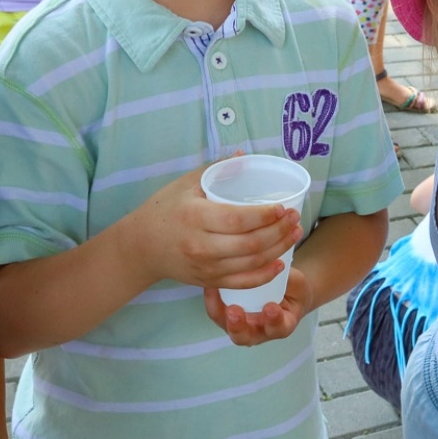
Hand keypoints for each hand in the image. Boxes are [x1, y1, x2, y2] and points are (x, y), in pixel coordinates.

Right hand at [124, 163, 303, 290]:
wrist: (141, 247)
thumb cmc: (165, 210)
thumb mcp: (185, 185)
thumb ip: (217, 170)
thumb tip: (245, 155)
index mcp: (195, 217)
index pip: (238, 219)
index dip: (265, 215)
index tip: (283, 206)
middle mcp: (200, 245)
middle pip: (250, 243)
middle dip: (280, 231)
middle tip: (296, 219)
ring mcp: (205, 267)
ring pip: (251, 263)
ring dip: (279, 249)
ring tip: (294, 234)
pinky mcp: (208, 281)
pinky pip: (242, 282)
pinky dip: (264, 274)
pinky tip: (280, 263)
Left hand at [203, 266, 311, 345]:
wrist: (285, 293)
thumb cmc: (293, 290)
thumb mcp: (297, 283)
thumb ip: (289, 280)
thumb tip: (278, 265)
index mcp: (281, 325)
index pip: (278, 328)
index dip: (274, 320)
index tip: (271, 308)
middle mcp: (259, 331)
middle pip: (244, 337)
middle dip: (237, 326)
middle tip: (234, 312)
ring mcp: (242, 325)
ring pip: (226, 325)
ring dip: (218, 311)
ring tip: (214, 293)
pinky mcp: (228, 314)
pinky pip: (217, 310)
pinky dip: (212, 298)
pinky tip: (210, 283)